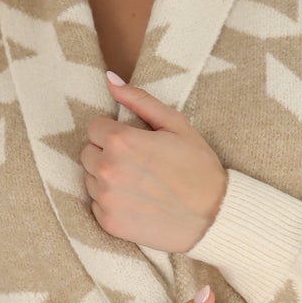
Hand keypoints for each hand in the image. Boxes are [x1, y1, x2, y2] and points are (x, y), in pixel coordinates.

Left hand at [80, 71, 227, 252]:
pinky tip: (137, 202)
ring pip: (90, 180)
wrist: (214, 216)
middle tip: (138, 163)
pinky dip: (111, 203)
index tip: (135, 142)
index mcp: (121, 141)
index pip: (94, 128)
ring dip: (107, 179)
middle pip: (88, 153)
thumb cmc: (198, 167)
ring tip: (139, 183)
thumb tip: (109, 79)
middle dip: (107, 154)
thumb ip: (139, 99)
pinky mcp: (109, 223)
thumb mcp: (175, 124)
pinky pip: (96, 205)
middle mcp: (107, 169)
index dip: (114, 133)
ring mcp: (106, 199)